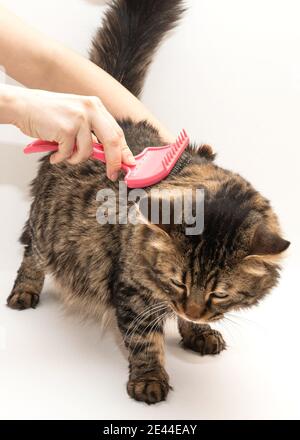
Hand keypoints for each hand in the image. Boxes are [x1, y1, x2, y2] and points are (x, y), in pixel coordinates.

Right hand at [9, 87, 135, 179]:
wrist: (23, 106)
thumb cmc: (49, 114)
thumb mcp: (77, 117)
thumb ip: (93, 132)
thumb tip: (109, 155)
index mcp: (96, 106)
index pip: (117, 132)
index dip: (124, 151)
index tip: (128, 164)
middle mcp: (90, 109)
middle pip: (113, 141)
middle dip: (114, 161)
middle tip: (113, 174)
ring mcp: (79, 118)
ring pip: (87, 152)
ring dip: (75, 159)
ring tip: (63, 153)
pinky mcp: (66, 129)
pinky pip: (69, 154)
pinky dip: (61, 158)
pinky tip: (53, 152)